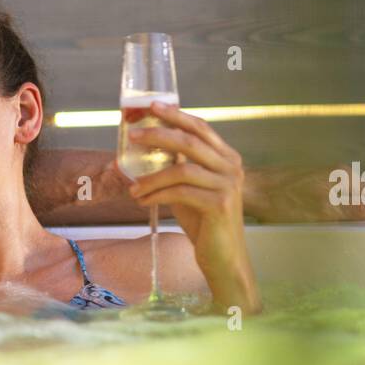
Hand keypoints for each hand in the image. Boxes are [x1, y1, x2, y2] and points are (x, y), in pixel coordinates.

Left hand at [123, 102, 259, 311]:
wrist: (223, 258)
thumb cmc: (205, 224)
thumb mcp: (189, 190)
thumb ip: (176, 170)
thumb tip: (145, 153)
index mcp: (227, 158)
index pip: (200, 128)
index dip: (176, 115)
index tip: (152, 107)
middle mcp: (231, 167)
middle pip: (191, 141)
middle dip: (159, 135)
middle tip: (133, 136)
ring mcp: (227, 185)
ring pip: (182, 169)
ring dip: (151, 177)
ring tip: (133, 188)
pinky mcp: (219, 205)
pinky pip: (180, 192)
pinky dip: (157, 195)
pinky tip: (143, 201)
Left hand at [245, 165, 364, 221]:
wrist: (251, 190)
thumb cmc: (281, 202)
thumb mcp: (321, 210)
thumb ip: (354, 209)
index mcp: (346, 180)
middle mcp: (339, 175)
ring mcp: (325, 178)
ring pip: (356, 194)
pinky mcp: (312, 184)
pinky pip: (341, 196)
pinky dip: (352, 205)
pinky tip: (349, 215)